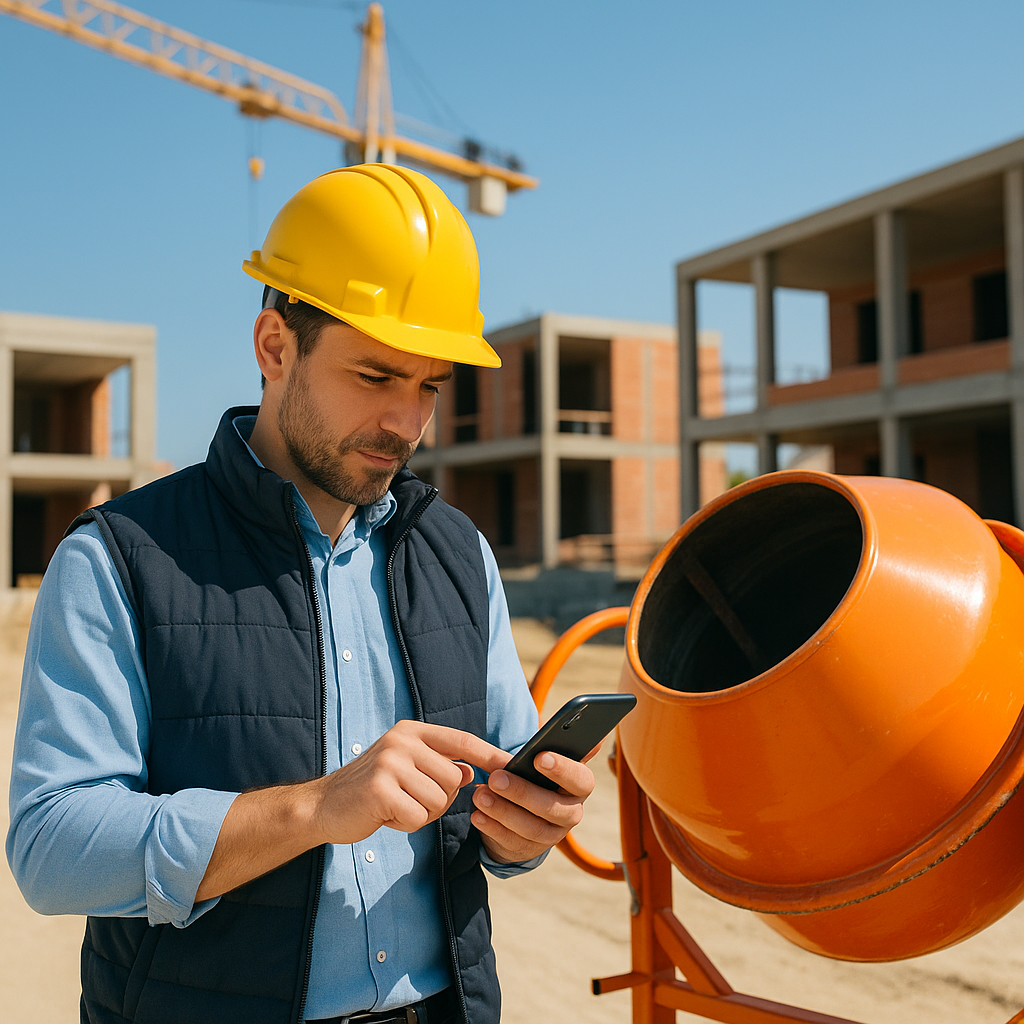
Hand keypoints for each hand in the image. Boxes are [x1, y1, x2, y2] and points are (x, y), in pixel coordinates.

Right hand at [311, 720, 507, 844]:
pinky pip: (418, 817)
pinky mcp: (380, 790)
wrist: (323, 806)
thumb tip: (471, 771)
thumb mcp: (407, 768)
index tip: (515, 764)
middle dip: (438, 799)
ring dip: (421, 813)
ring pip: (438, 799)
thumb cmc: (372, 789)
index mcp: (412, 731)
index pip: (462, 740)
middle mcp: (402, 740)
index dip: (490, 754)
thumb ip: (438, 765)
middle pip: (453, 778)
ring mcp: (390, 763)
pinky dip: (406, 824)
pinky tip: (384, 815)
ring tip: (395, 805)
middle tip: (408, 799)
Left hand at [470, 749, 595, 863]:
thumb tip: (574, 728)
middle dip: (522, 792)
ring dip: (503, 811)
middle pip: (553, 807)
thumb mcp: (544, 758)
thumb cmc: (535, 773)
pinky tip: (477, 815)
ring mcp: (551, 835)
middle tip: (495, 777)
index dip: (562, 769)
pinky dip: (492, 828)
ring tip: (479, 795)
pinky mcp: (528, 849)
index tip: (538, 756)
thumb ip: (556, 743)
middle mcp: (571, 812)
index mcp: (579, 785)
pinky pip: (511, 842)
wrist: (523, 809)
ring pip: (531, 828)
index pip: (581, 779)